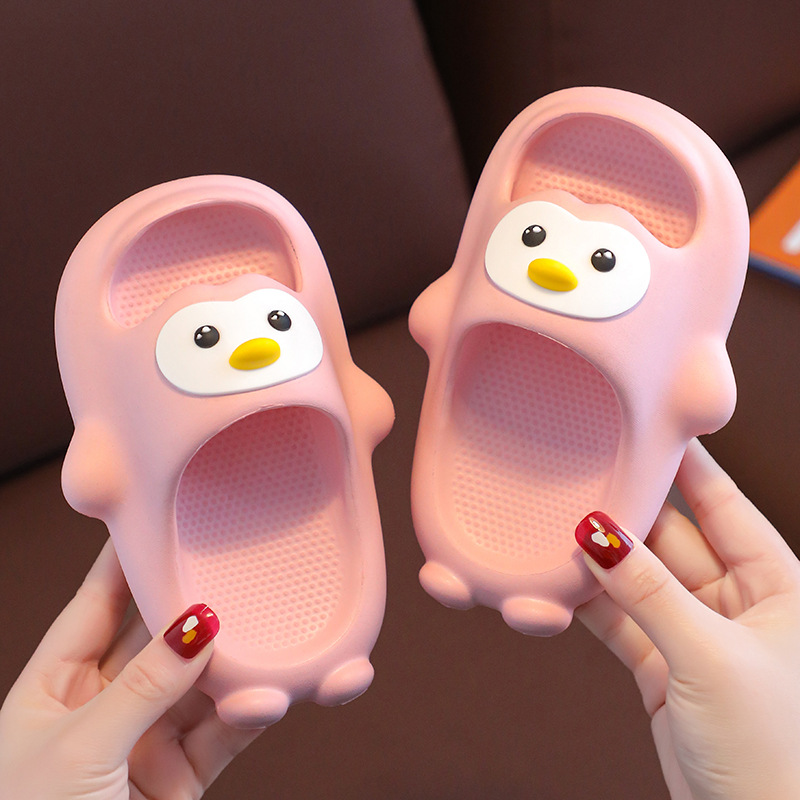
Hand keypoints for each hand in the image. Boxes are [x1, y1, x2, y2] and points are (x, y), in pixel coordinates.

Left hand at [0, 540, 260, 798]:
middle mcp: (106, 702)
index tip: (162, 510)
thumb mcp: (75, 750)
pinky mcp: (181, 777)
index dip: (128, 557)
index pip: (97, 602)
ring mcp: (146, 737)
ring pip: (201, 682)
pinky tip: (268, 691)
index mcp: (56, 684)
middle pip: (159, 634)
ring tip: (271, 623)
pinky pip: (222, 733)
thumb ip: (143, 687)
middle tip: (236, 553)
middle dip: (196, 599)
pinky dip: (248, 713)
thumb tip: (197, 624)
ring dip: (236, 659)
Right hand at [575, 439, 799, 799]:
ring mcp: (699, 635)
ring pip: (641, 581)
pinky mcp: (667, 667)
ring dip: (603, 564)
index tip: (647, 426)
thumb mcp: (713, 658)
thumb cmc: (775, 752)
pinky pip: (624, 621)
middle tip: (579, 481)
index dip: (687, 467)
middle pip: (673, 540)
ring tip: (556, 531)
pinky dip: (593, 606)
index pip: (726, 506)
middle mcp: (740, 603)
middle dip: (628, 516)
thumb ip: (650, 593)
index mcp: (780, 587)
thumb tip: (599, 535)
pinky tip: (560, 583)